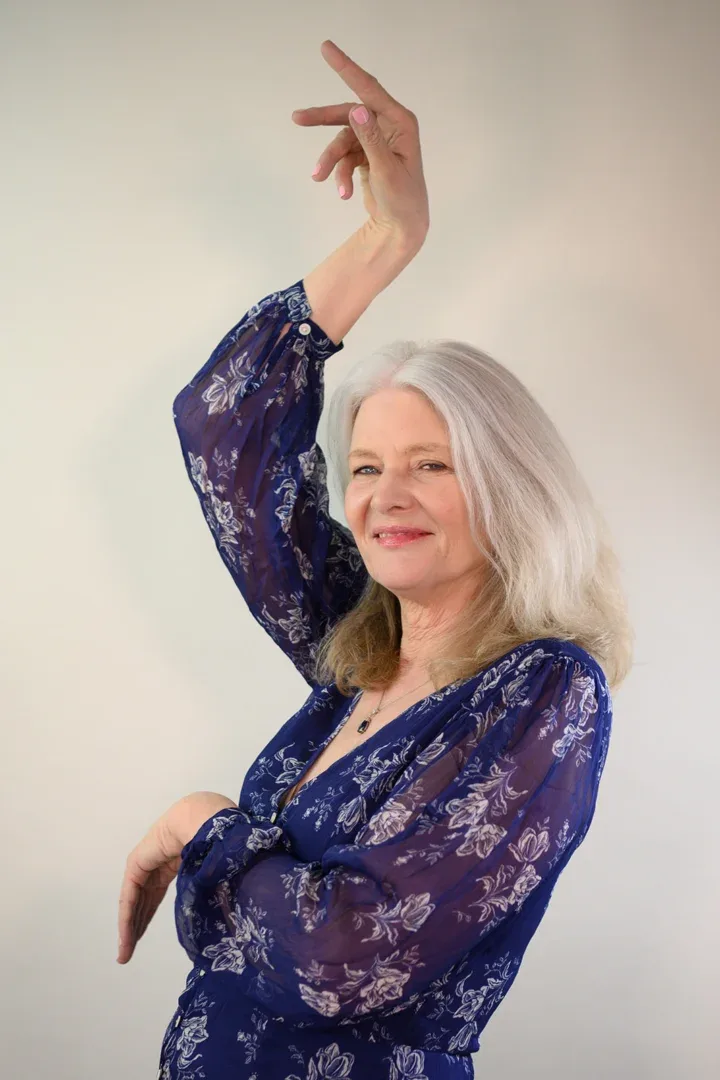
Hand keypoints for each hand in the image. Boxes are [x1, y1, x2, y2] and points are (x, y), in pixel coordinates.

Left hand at [116, 791, 236, 963]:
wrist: (204, 818)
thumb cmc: (215, 838)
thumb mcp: (210, 869)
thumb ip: (207, 886)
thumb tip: (221, 909)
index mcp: (171, 862)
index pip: (155, 895)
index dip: (148, 917)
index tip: (142, 940)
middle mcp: (154, 865)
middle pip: (142, 902)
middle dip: (136, 928)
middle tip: (128, 954)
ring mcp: (143, 864)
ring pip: (134, 903)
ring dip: (129, 929)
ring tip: (124, 954)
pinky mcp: (137, 864)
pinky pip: (131, 896)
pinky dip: (127, 917)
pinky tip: (126, 937)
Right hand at [292, 39, 429, 248]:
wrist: (401, 227)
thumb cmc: (403, 199)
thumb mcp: (386, 170)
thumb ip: (371, 140)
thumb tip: (357, 109)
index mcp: (399, 122)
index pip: (368, 89)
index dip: (346, 67)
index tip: (325, 48)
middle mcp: (388, 126)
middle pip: (347, 114)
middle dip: (322, 121)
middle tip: (297, 118)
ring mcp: (375, 141)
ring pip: (342, 141)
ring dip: (330, 161)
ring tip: (318, 179)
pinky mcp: (365, 155)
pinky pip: (344, 158)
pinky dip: (340, 174)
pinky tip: (342, 193)